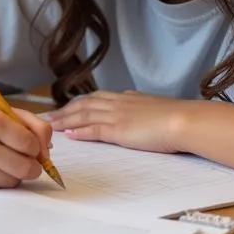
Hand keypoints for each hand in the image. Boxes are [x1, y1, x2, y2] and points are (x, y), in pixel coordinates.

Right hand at [0, 104, 52, 194]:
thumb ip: (35, 126)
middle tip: (21, 159)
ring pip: (13, 182)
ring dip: (12, 174)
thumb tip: (48, 153)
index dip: (34, 147)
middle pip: (26, 168)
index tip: (25, 144)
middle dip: (31, 166)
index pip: (32, 145)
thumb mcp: (5, 112)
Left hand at [45, 90, 192, 152]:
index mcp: (126, 98)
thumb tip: (136, 107)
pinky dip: (78, 132)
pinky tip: (68, 135)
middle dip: (65, 111)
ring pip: (83, 115)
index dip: (78, 103)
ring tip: (50, 126)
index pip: (96, 98)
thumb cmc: (177, 117)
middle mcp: (118, 103)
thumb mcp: (155, 106)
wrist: (184, 120)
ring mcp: (117, 116)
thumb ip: (141, 106)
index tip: (66, 107)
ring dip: (65, 120)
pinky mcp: (118, 130)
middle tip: (49, 116)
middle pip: (84, 105)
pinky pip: (93, 130)